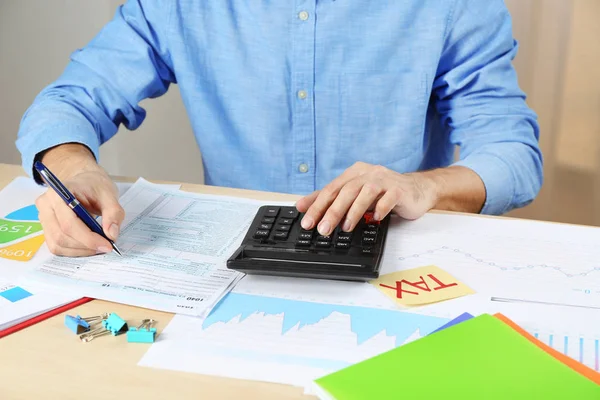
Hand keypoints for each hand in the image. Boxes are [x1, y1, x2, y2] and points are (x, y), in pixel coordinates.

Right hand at [35, 144, 124, 255]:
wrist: (84, 182)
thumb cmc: (94, 186)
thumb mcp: (109, 194)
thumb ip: (113, 213)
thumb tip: (111, 234)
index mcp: (58, 194)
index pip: (69, 223)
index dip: (88, 238)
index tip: (107, 245)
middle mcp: (46, 206)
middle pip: (61, 236)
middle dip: (86, 246)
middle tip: (106, 247)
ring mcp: (43, 218)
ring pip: (58, 244)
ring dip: (81, 251)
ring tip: (98, 246)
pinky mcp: (47, 228)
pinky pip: (57, 246)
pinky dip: (74, 251)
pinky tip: (89, 246)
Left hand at [295, 162, 436, 235]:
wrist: (417, 190)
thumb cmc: (383, 194)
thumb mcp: (355, 195)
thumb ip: (330, 199)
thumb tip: (302, 206)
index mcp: (354, 173)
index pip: (331, 189)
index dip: (317, 205)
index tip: (307, 221)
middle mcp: (368, 173)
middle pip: (346, 191)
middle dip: (332, 211)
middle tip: (322, 229)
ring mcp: (385, 179)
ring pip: (366, 193)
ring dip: (354, 211)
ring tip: (345, 227)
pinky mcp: (400, 190)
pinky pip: (389, 198)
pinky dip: (381, 209)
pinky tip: (375, 219)